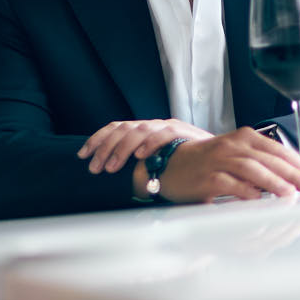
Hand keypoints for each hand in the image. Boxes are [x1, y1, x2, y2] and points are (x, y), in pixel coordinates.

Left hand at [77, 119, 212, 173]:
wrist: (217, 156)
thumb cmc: (184, 163)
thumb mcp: (158, 160)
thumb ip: (140, 163)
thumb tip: (111, 174)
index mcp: (144, 129)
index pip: (115, 127)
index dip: (97, 139)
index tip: (82, 155)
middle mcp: (153, 124)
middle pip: (122, 129)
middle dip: (105, 148)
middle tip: (95, 167)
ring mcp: (168, 126)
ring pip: (138, 130)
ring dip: (122, 149)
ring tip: (112, 167)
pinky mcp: (183, 131)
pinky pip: (163, 134)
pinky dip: (150, 143)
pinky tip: (140, 156)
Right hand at [156, 127, 299, 202]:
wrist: (172, 164)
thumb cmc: (210, 163)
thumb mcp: (239, 156)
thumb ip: (264, 164)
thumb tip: (296, 181)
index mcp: (246, 138)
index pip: (280, 150)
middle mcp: (234, 145)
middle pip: (271, 158)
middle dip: (295, 175)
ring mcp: (219, 160)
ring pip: (253, 168)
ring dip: (274, 182)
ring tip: (292, 194)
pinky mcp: (207, 177)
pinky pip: (230, 183)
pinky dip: (246, 191)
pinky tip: (260, 199)